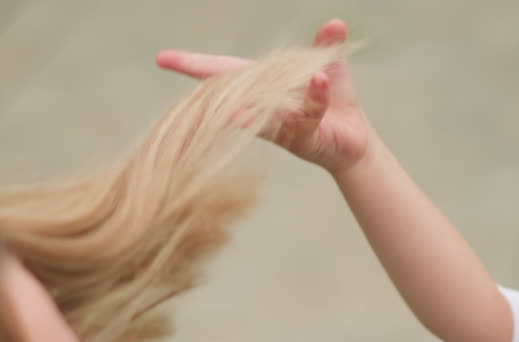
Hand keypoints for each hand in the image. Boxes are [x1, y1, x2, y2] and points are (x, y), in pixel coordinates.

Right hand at [155, 19, 370, 173]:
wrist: (355, 141)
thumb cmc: (333, 102)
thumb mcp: (330, 68)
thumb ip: (327, 45)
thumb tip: (334, 22)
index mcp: (264, 85)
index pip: (225, 71)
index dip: (194, 64)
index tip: (163, 58)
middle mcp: (265, 107)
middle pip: (231, 90)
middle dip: (204, 77)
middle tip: (173, 65)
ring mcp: (283, 124)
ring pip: (265, 108)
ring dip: (256, 96)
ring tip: (237, 93)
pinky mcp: (307, 137)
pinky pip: (307, 116)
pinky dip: (314, 96)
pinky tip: (319, 80)